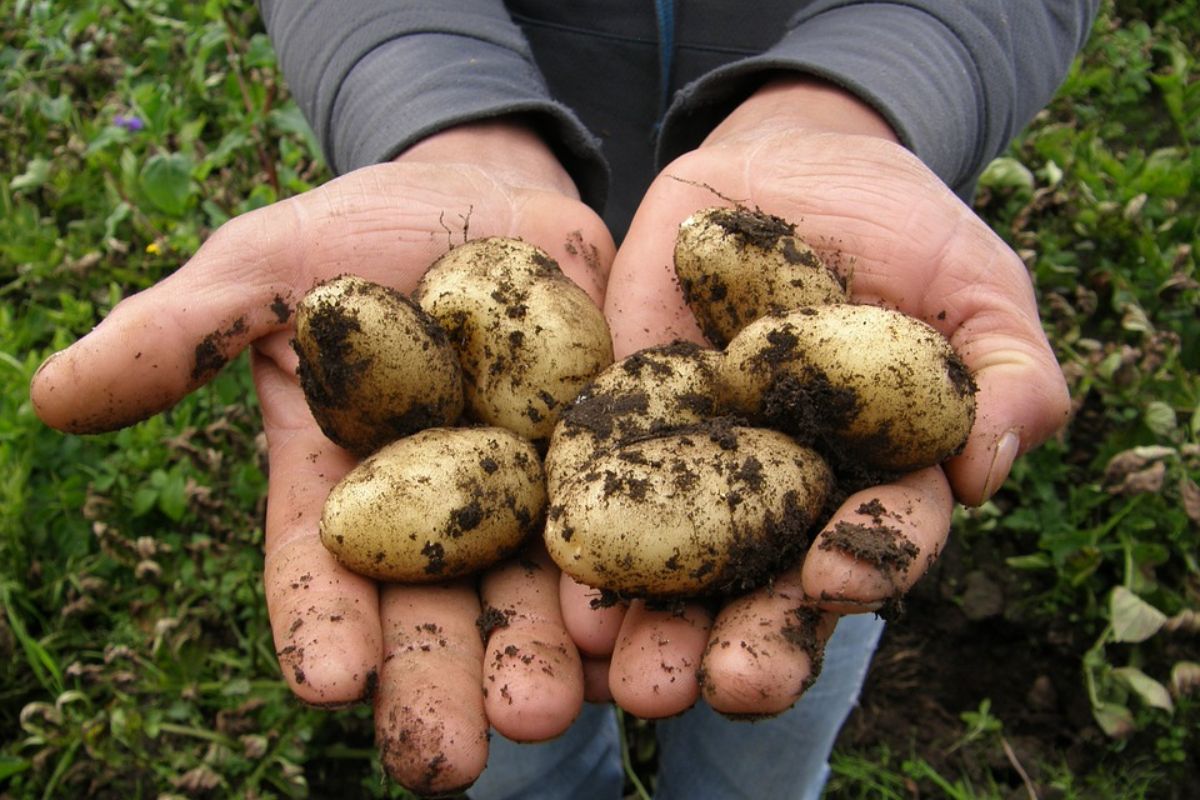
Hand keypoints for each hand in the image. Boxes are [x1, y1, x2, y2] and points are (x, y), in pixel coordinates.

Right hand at [30, 120, 611, 793]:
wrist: (489, 199)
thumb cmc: (361, 233)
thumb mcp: (266, 268)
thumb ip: (181, 333)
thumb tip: (53, 395)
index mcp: (346, 487)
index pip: (322, 571)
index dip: (321, 625)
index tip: (328, 683)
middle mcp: (440, 514)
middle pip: (437, 611)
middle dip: (441, 682)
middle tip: (451, 759)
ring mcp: (532, 494)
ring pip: (538, 593)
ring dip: (546, 659)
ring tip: (555, 714)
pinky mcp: (613, 460)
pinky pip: (630, 527)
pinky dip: (636, 584)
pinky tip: (641, 638)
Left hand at [568, 78, 1070, 716]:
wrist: (794, 162)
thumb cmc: (906, 228)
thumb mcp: (976, 284)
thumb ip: (1008, 373)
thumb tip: (989, 469)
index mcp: (875, 482)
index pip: (878, 542)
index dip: (865, 563)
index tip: (835, 578)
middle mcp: (783, 496)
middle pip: (770, 585)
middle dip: (750, 640)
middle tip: (723, 686)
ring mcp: (699, 464)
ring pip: (679, 565)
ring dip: (657, 625)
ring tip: (630, 681)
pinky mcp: (625, 420)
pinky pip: (598, 481)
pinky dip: (583, 531)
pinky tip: (561, 584)